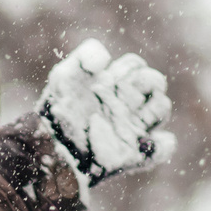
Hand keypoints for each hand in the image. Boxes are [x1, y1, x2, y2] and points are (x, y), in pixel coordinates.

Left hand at [38, 40, 173, 184]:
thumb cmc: (55, 111)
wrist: (49, 149)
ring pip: (161, 109)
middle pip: (155, 83)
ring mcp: (132, 127)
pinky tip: (143, 142)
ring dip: (154, 109)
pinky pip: (161, 149)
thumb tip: (105, 57)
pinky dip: (160, 145)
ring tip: (130, 115)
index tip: (110, 79)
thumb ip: (83, 59)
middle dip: (147, 83)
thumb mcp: (63, 80)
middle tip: (123, 93)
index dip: (128, 68)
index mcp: (113, 83)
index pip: (135, 66)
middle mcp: (127, 103)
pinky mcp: (134, 153)